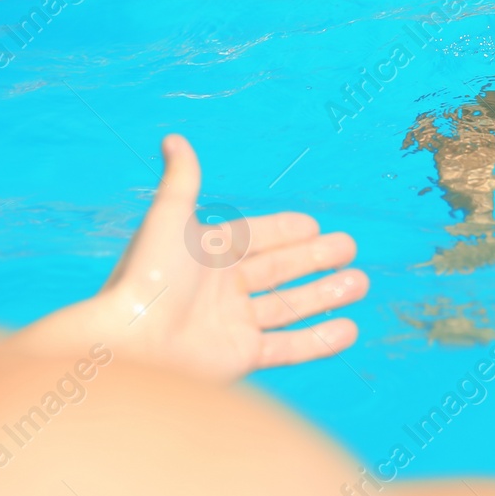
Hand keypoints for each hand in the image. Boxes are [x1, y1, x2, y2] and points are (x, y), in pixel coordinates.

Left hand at [15, 135, 368, 381]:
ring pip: (289, 307)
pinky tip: (349, 330)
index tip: (316, 224)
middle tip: (349, 248)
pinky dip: (319, 341)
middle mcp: (221, 289)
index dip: (285, 230)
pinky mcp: (241, 357)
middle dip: (316, 259)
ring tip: (360, 282)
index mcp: (206, 255)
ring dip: (325, 295)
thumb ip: (183, 178)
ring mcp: (232, 324)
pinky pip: (288, 347)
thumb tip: (173, 138)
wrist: (133, 340)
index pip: (255, 237)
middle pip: (278, 270)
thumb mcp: (169, 217)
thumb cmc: (149, 274)